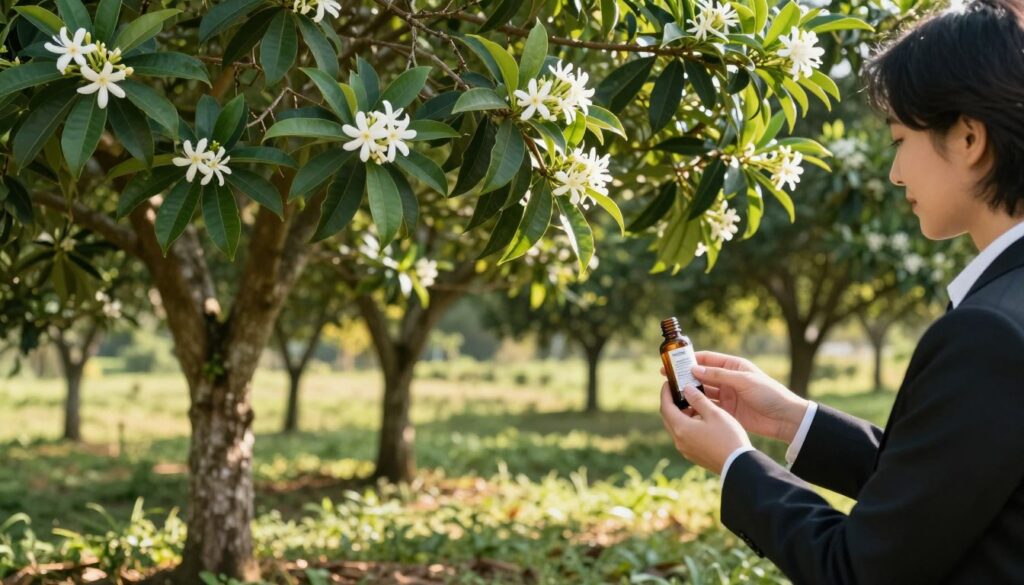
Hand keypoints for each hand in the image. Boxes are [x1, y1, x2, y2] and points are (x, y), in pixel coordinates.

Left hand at [660, 383, 750, 474]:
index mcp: (681, 428)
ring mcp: (685, 449)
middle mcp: (679, 440)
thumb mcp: (714, 413)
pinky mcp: (693, 455)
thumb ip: (698, 399)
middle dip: (672, 402)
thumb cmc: (728, 437)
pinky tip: (700, 419)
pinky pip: (684, 436)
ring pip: (676, 427)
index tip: (668, 382)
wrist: (738, 464)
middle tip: (680, 390)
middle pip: (668, 417)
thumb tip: (686, 389)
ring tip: (694, 403)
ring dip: (681, 414)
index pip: (666, 406)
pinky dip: (687, 425)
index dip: (666, 392)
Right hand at [683, 351, 809, 443]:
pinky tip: (686, 408)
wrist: (785, 418)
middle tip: (668, 379)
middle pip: (702, 376)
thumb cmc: (769, 394)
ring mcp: (727, 396)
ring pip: (703, 392)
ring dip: (690, 392)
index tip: (673, 363)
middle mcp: (728, 379)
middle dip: (686, 377)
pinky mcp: (727, 411)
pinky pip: (709, 407)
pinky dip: (697, 407)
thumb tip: (695, 369)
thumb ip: (719, 375)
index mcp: (734, 366)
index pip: (707, 360)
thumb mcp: (744, 381)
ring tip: (673, 394)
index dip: (689, 361)